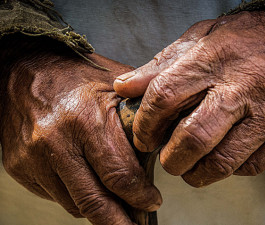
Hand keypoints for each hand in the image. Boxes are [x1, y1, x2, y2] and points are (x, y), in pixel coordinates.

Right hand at [0, 36, 160, 224]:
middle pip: (95, 201)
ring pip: (75, 205)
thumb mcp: (114, 84)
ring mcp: (34, 158)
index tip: (152, 202)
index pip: (120, 175)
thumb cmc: (74, 74)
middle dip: (120, 222)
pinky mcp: (20, 167)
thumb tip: (161, 145)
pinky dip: (77, 197)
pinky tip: (88, 184)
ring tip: (116, 203)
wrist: (23, 70)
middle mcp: (56, 142)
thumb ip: (139, 114)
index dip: (141, 196)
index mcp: (86, 119)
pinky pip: (56, 196)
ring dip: (99, 209)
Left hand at [114, 11, 264, 186]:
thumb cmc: (247, 39)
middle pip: (193, 137)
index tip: (142, 137)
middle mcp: (244, 86)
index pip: (165, 96)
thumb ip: (161, 64)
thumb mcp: (202, 38)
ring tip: (190, 166)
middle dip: (171, 159)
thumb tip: (125, 86)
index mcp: (214, 59)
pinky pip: (252, 166)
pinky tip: (224, 156)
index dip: (146, 124)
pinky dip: (230, 169)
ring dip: (197, 173)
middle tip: (167, 159)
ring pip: (223, 161)